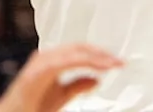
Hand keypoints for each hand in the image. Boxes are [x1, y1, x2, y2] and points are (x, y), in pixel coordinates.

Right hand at [0, 44, 122, 111]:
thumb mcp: (61, 96)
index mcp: (51, 60)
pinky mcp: (37, 72)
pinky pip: (63, 62)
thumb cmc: (32, 106)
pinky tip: (96, 67)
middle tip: (120, 62)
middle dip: (101, 53)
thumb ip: (77, 85)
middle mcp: (46, 57)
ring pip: (73, 52)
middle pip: (78, 48)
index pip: (79, 50)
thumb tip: (96, 79)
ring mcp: (40, 62)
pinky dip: (81, 62)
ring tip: (112, 64)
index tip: (117, 62)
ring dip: (95, 57)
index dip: (99, 54)